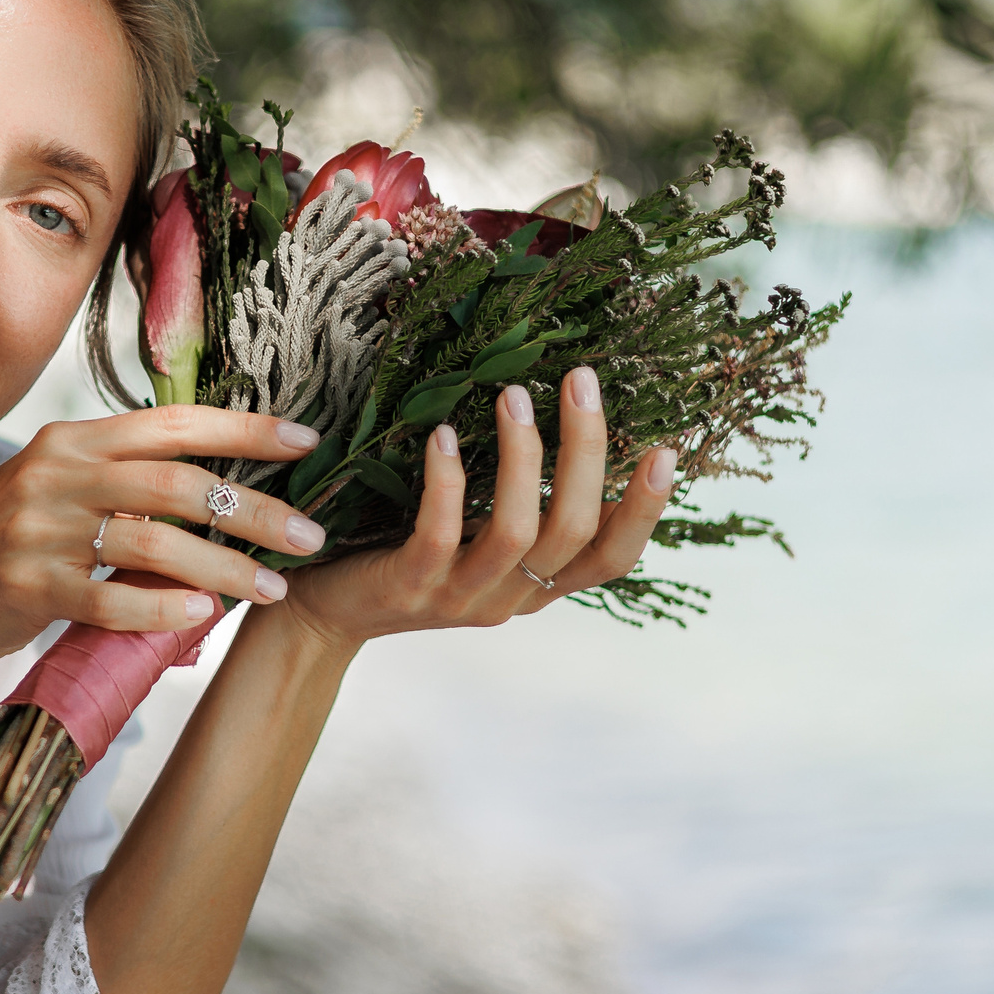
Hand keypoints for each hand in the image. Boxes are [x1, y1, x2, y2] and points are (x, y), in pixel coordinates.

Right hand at [0, 406, 331, 675]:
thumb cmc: (23, 540)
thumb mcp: (67, 486)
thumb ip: (131, 474)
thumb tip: (226, 477)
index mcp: (76, 440)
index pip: (174, 423)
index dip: (245, 430)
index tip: (307, 441)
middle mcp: (58, 474)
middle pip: (177, 484)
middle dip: (253, 510)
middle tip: (308, 536)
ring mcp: (40, 530)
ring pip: (152, 542)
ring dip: (224, 569)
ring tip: (272, 589)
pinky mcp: (27, 585)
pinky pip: (107, 597)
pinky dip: (159, 608)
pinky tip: (200, 618)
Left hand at [281, 367, 676, 651]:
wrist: (325, 613)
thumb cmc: (405, 553)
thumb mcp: (476, 535)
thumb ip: (520, 502)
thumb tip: (564, 423)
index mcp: (538, 587)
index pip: (613, 557)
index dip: (646, 510)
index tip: (667, 449)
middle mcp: (510, 599)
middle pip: (575, 531)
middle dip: (586, 451)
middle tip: (581, 380)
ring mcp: (460, 598)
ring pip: (517, 533)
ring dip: (523, 457)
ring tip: (514, 393)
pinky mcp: (410, 589)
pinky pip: (439, 535)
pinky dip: (447, 482)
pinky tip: (444, 434)